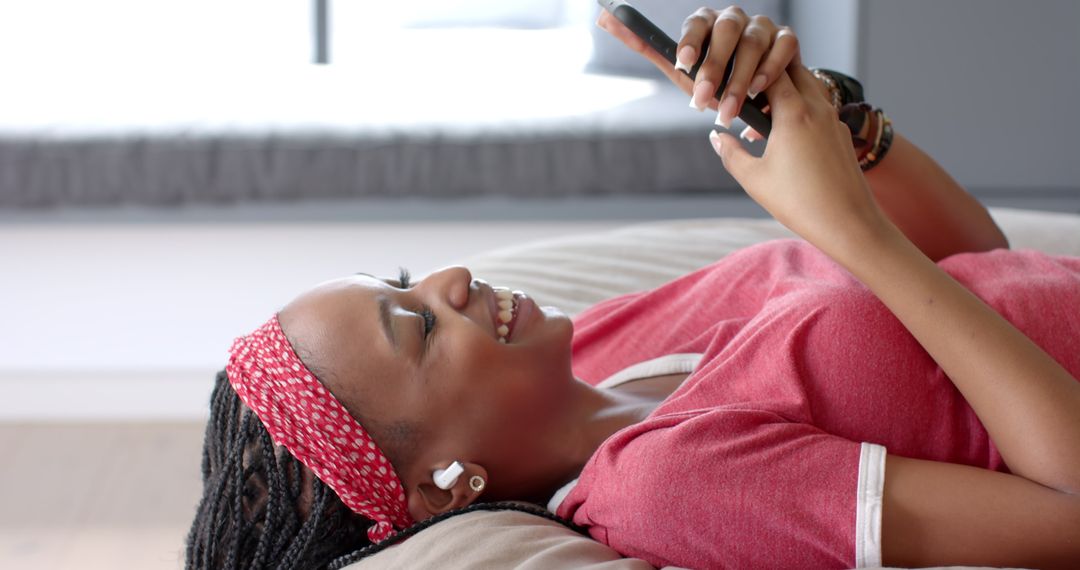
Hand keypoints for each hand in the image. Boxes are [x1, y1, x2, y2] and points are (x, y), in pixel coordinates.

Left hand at [597, 5, 800, 128]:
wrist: (758, 95)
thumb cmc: (713, 80)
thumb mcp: (681, 69)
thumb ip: (647, 46)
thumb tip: (604, 19)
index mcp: (706, 23)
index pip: (696, 23)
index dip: (690, 40)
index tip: (682, 61)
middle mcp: (734, 19)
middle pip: (726, 32)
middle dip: (714, 68)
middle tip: (702, 100)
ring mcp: (763, 27)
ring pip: (754, 43)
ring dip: (740, 80)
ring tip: (729, 109)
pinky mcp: (787, 39)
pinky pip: (783, 48)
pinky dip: (771, 70)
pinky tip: (760, 92)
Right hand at [708, 66, 890, 252]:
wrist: (849, 223)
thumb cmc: (800, 202)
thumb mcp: (754, 179)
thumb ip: (731, 153)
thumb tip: (717, 137)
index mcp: (794, 111)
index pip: (770, 70)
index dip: (749, 70)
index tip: (732, 79)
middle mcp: (818, 108)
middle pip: (794, 70)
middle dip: (769, 74)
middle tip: (745, 91)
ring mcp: (834, 120)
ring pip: (810, 88)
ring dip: (786, 93)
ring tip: (762, 116)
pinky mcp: (841, 136)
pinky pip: (819, 109)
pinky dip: (801, 110)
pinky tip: (785, 136)